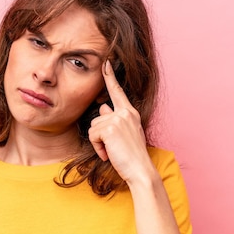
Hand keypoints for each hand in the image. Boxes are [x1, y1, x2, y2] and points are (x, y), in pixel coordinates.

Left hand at [88, 61, 152, 182]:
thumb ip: (115, 120)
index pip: (117, 92)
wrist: (140, 170)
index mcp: (130, 113)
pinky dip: (97, 148)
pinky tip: (108, 154)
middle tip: (113, 147)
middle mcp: (125, 112)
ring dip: (98, 143)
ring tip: (112, 152)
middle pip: (98, 118)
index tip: (106, 62)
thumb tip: (103, 109)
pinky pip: (93, 136)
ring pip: (94, 127)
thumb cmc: (132, 156)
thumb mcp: (126, 134)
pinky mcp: (110, 128)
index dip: (110, 77)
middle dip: (100, 135)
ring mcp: (118, 119)